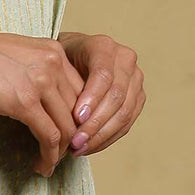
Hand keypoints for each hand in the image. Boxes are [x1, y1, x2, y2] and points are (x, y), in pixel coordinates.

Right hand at [0, 30, 85, 177]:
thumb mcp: (18, 54)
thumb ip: (38, 70)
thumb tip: (46, 101)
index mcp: (54, 50)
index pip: (81, 90)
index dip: (78, 117)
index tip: (69, 134)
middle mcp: (53, 64)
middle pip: (78, 110)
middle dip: (73, 137)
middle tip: (62, 154)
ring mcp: (41, 83)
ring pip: (67, 127)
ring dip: (61, 152)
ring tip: (49, 164)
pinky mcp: (25, 103)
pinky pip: (50, 137)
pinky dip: (49, 156)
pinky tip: (41, 166)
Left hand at [57, 31, 146, 157]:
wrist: (72, 57)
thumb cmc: (59, 60)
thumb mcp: (56, 62)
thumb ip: (63, 81)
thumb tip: (66, 116)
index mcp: (103, 46)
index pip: (103, 75)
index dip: (91, 98)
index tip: (76, 118)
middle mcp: (125, 59)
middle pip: (116, 96)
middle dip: (95, 123)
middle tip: (75, 141)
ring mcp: (135, 79)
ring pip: (124, 113)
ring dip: (101, 135)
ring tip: (79, 148)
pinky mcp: (138, 98)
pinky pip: (127, 123)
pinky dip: (107, 138)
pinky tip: (89, 147)